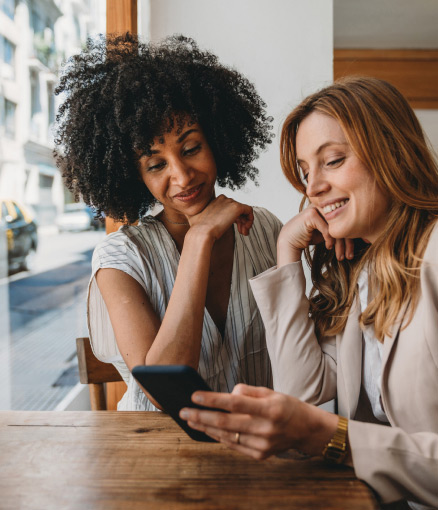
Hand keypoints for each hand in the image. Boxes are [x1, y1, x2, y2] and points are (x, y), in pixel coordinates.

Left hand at [179, 384, 337, 459]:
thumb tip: (225, 396)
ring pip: (227, 436)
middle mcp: (266, 429)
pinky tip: (208, 429)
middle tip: (183, 411)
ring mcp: (263, 445)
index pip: (235, 403)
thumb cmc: (285, 406)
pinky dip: (219, 437)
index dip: (213, 400)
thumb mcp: (270, 391)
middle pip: (226, 423)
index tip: (195, 396)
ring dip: (206, 428)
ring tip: (190, 419)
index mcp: (269, 409)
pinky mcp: (260, 455)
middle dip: (201, 416)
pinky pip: (234, 446)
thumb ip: (246, 392)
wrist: (306, 430)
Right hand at [188, 195, 253, 239]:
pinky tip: (245, 229)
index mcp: (215, 201)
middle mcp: (223, 199)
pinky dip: (250, 220)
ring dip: (245, 222)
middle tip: (241, 232)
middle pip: (237, 210)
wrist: (201, 233)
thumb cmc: (198, 230)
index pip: (229, 208)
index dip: (233, 219)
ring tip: (243, 233)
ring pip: (244, 211)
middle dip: (241, 221)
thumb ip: (201, 216)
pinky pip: (249, 211)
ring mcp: (230, 202)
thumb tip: (193, 215)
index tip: (234, 228)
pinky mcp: (237, 207)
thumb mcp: (196, 219)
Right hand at [277, 207, 354, 265]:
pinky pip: (327, 228)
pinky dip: (329, 239)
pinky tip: (328, 247)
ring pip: (336, 226)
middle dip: (348, 242)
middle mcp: (324, 204)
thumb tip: (357, 234)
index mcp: (329, 206)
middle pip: (343, 221)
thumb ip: (338, 229)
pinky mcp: (311, 214)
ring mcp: (317, 207)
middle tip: (350, 256)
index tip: (361, 245)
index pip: (346, 218)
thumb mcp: (326, 232)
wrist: (289, 241)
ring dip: (340, 244)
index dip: (353, 233)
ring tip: (341, 256)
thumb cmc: (307, 237)